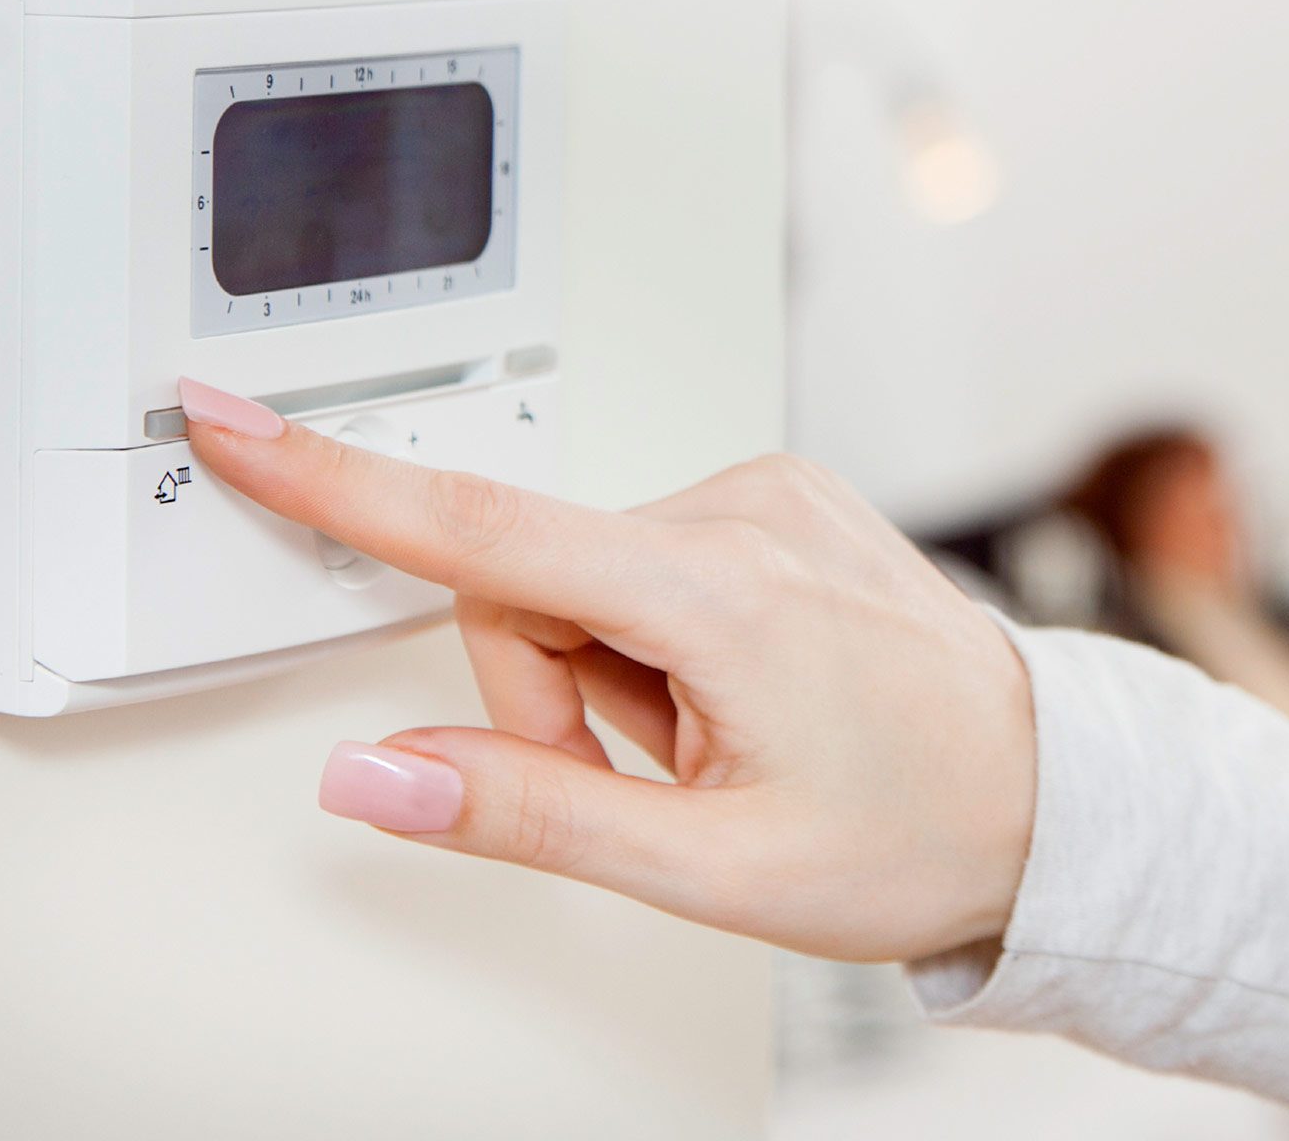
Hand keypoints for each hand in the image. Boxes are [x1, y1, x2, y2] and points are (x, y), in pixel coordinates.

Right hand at [178, 379, 1035, 963]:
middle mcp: (747, 508)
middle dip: (547, 693)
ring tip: (715, 741)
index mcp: (723, 589)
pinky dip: (659, 636)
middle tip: (647, 777)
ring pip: (585, 575)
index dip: (337, 483)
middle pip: (527, 581)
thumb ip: (527, 813)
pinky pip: (651, 558)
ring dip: (612, 673)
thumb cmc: (919, 831)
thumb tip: (377, 775)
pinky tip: (739, 693)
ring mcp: (773, 496)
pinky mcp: (784, 503)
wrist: (1053, 798)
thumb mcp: (712, 866)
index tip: (235, 422)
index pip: (482, 532)